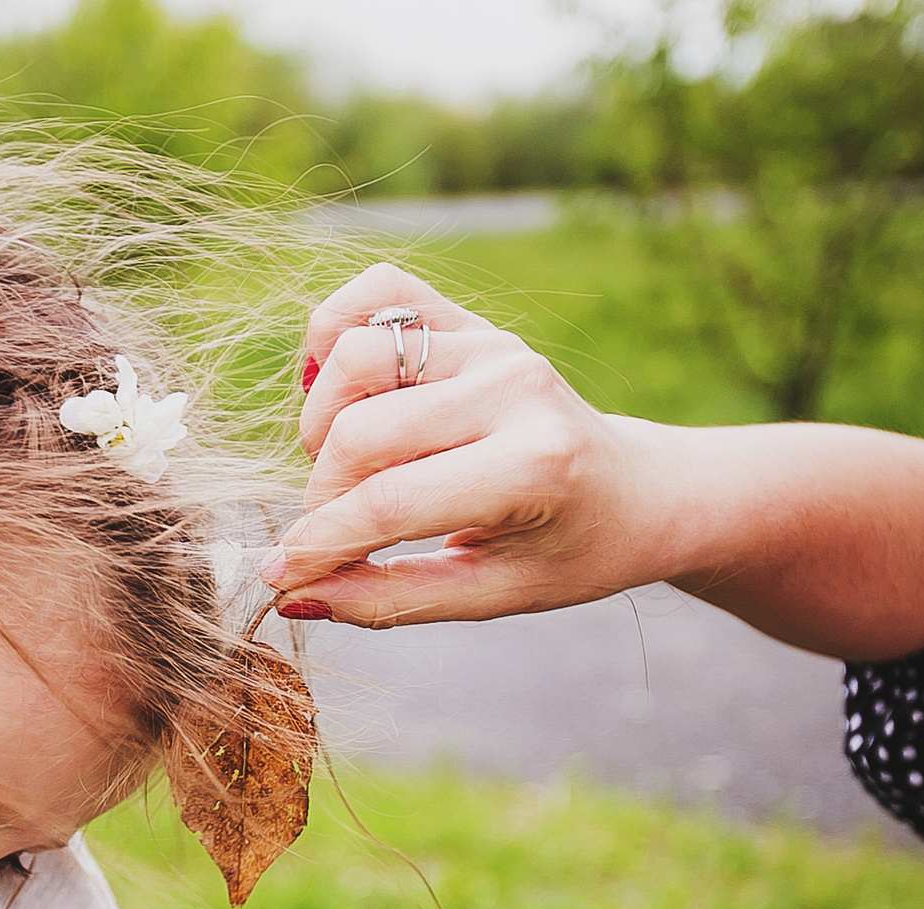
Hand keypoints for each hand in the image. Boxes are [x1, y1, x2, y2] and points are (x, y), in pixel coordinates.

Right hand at [271, 263, 923, 659]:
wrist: (643, 491)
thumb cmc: (571, 553)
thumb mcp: (492, 596)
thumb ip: (390, 599)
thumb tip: (290, 595)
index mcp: (532, 468)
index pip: (387, 504)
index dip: (318, 545)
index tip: (280, 577)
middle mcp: (512, 389)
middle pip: (359, 433)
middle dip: (319, 497)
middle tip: (325, 539)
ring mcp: (494, 344)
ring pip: (354, 358)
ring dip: (321, 422)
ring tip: (342, 472)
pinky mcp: (476, 322)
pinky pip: (379, 293)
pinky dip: (336, 334)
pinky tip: (337, 392)